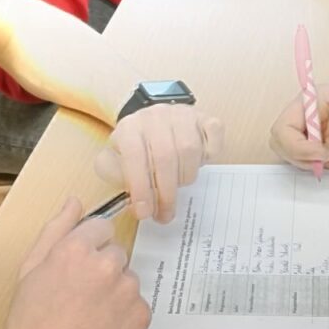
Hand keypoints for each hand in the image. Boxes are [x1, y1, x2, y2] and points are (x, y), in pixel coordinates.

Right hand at [1, 197, 149, 328]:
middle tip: (80, 296)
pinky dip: (125, 316)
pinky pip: (138, 305)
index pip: (102, 227)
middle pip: (116, 254)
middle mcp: (106, 264)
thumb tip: (74, 201)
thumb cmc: (30, 321)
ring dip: (115, 293)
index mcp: (77, 248)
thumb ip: (56, 229)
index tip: (79, 266)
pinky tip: (102, 328)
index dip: (89, 247)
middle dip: (102, 270)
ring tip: (89, 315)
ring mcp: (126, 291)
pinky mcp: (140, 316)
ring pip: (127, 280)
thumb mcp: (31, 268)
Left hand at [95, 104, 224, 222]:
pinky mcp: (204, 116)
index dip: (141, 188)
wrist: (151, 121)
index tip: (144, 212)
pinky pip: (213, 138)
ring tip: (176, 184)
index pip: (135, 157)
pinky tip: (196, 163)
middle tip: (165, 214)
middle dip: (166, 193)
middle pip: (165, 157)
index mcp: (130, 127)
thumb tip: (128, 197)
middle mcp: (156, 116)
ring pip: (190, 149)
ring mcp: (182, 114)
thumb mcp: (114, 160)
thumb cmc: (135, 147)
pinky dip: (208, 155)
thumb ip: (115, 176)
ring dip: (185, 176)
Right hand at [268, 79, 328, 169]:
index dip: (297, 145)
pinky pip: (317, 161)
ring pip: (299, 156)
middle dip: (304, 157)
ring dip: (319, 163)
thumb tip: (328, 143)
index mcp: (312, 99)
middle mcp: (310, 114)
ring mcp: (318, 129)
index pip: (283, 127)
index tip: (323, 153)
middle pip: (283, 144)